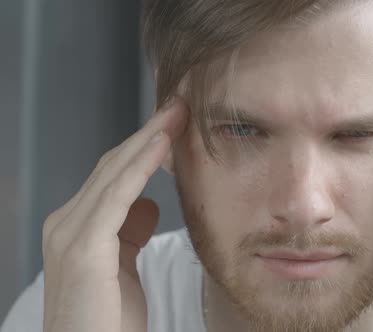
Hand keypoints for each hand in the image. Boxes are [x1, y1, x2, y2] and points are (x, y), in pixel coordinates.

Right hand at [41, 99, 187, 331]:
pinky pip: (116, 196)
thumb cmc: (108, 318)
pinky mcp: (83, 249)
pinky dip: (139, 166)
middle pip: (113, 166)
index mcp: (78, 226)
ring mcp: (70, 234)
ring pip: (114, 173)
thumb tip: (148, 203)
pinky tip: (161, 143)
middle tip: (180, 105)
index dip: (144, 146)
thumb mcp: (123, 266)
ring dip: (148, 139)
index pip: (114, 175)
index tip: (175, 123)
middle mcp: (67, 223)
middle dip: (148, 133)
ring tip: (177, 113)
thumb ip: (129, 232)